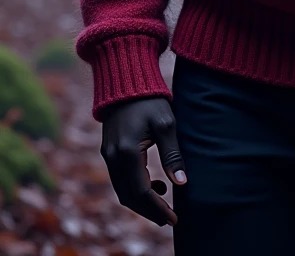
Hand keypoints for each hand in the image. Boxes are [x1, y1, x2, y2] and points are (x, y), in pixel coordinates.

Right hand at [100, 97, 186, 226]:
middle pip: (129, 197)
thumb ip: (172, 154)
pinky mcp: (109, 151)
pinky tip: (155, 184)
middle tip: (170, 218)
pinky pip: (120, 179)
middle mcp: (113, 158)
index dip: (157, 209)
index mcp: (126, 152)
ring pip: (122, 190)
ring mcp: (108, 155)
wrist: (126, 81)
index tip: (173, 218)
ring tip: (165, 203)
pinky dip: (135, 188)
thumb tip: (181, 183)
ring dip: (142, 201)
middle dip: (149, 211)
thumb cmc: (149, 100)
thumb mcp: (166, 124)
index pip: (141, 192)